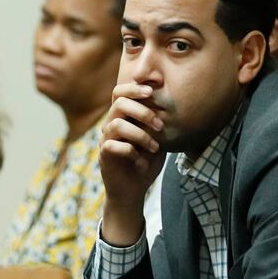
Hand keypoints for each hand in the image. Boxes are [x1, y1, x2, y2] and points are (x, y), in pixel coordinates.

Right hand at [98, 83, 167, 243]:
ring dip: (141, 134)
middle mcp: (111, 125)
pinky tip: (142, 161)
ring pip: (117, 124)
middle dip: (143, 111)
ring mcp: (106, 140)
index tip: (153, 90)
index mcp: (123, 117)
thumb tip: (173, 104)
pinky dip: (131, 152)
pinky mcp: (104, 156)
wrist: (133, 190)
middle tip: (160, 125)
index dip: (134, 88)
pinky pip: (113, 145)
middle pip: (119, 103)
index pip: (120, 92)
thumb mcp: (157, 139)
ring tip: (155, 147)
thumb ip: (159, 123)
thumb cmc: (146, 162)